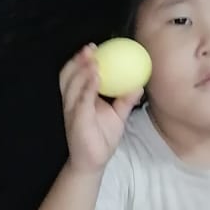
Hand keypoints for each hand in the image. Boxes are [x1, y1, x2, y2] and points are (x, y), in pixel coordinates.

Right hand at [60, 47, 140, 173]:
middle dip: (78, 60)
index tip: (94, 47)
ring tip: (93, 59)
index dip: (81, 60)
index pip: (76, 74)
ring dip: (82, 70)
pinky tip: (95, 78)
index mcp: (80, 98)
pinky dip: (87, 88)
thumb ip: (126, 99)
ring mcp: (72, 111)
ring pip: (72, 86)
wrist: (93, 162)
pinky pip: (81, 101)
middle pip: (69, 76)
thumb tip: (139, 84)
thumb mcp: (118, 115)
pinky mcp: (77, 121)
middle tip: (91, 48)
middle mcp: (73, 102)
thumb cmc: (102, 137)